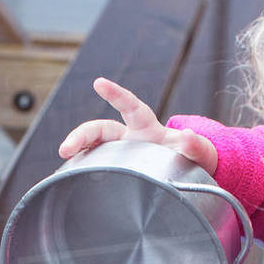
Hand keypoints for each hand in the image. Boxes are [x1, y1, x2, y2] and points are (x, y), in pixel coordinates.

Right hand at [58, 77, 217, 174]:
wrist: (187, 175)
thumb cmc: (191, 158)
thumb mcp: (200, 152)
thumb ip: (196, 145)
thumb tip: (187, 136)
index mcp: (147, 128)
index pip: (130, 107)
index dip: (116, 94)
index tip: (99, 83)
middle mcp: (128, 138)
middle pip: (99, 129)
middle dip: (80, 136)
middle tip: (65, 149)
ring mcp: (118, 154)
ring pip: (91, 148)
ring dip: (75, 154)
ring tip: (62, 168)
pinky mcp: (114, 170)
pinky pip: (93, 167)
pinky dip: (79, 171)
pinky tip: (67, 180)